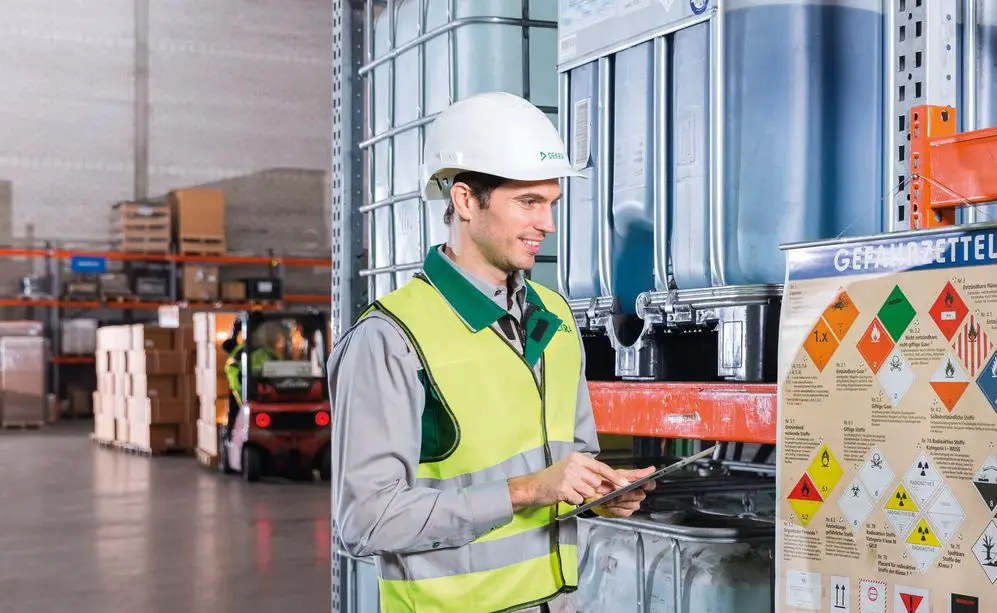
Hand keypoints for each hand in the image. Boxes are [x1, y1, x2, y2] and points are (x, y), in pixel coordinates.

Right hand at [507, 452, 630, 509]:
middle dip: (591, 489)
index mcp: (577, 457)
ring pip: (589, 493)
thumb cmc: (554, 478)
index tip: (624, 483)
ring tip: (569, 490)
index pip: (601, 466)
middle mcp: (574, 464)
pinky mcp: (564, 489)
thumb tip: (609, 485)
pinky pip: (579, 500)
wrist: (533, 486)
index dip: (614, 476)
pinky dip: (573, 500)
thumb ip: (589, 474)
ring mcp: (569, 476)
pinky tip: (564, 495)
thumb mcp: (572, 469)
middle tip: (577, 488)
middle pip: (596, 483)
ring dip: (581, 495)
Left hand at [591, 466, 656, 517]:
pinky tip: (610, 504)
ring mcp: (633, 504)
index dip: (648, 484)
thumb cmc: (609, 481)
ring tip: (609, 497)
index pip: (650, 485)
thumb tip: (651, 469)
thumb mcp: (620, 474)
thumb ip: (635, 473)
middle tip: (617, 491)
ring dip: (619, 501)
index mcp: (638, 483)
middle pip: (639, 495)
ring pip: (632, 504)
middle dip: (627, 493)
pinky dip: (616, 508)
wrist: (596, 492)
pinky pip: (625, 511)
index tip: (643, 484)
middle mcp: (638, 494)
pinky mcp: (626, 512)